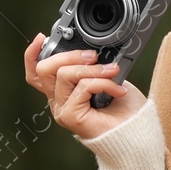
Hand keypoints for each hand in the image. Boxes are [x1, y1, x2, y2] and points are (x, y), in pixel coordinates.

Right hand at [23, 33, 146, 138]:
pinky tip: (118, 90)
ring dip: (92, 69)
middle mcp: (58, 101)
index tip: (42, 37)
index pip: (37, 73)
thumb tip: (90, 50)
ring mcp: (62, 110)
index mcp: (63, 91)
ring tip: (112, 71)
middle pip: (45, 69)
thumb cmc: (126, 109)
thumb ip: (92, 66)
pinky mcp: (70, 116)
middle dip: (70, 55)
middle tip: (93, 56)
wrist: (137, 132)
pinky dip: (103, 83)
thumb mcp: (106, 78)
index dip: (33, 54)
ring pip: (63, 75)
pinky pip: (82, 87)